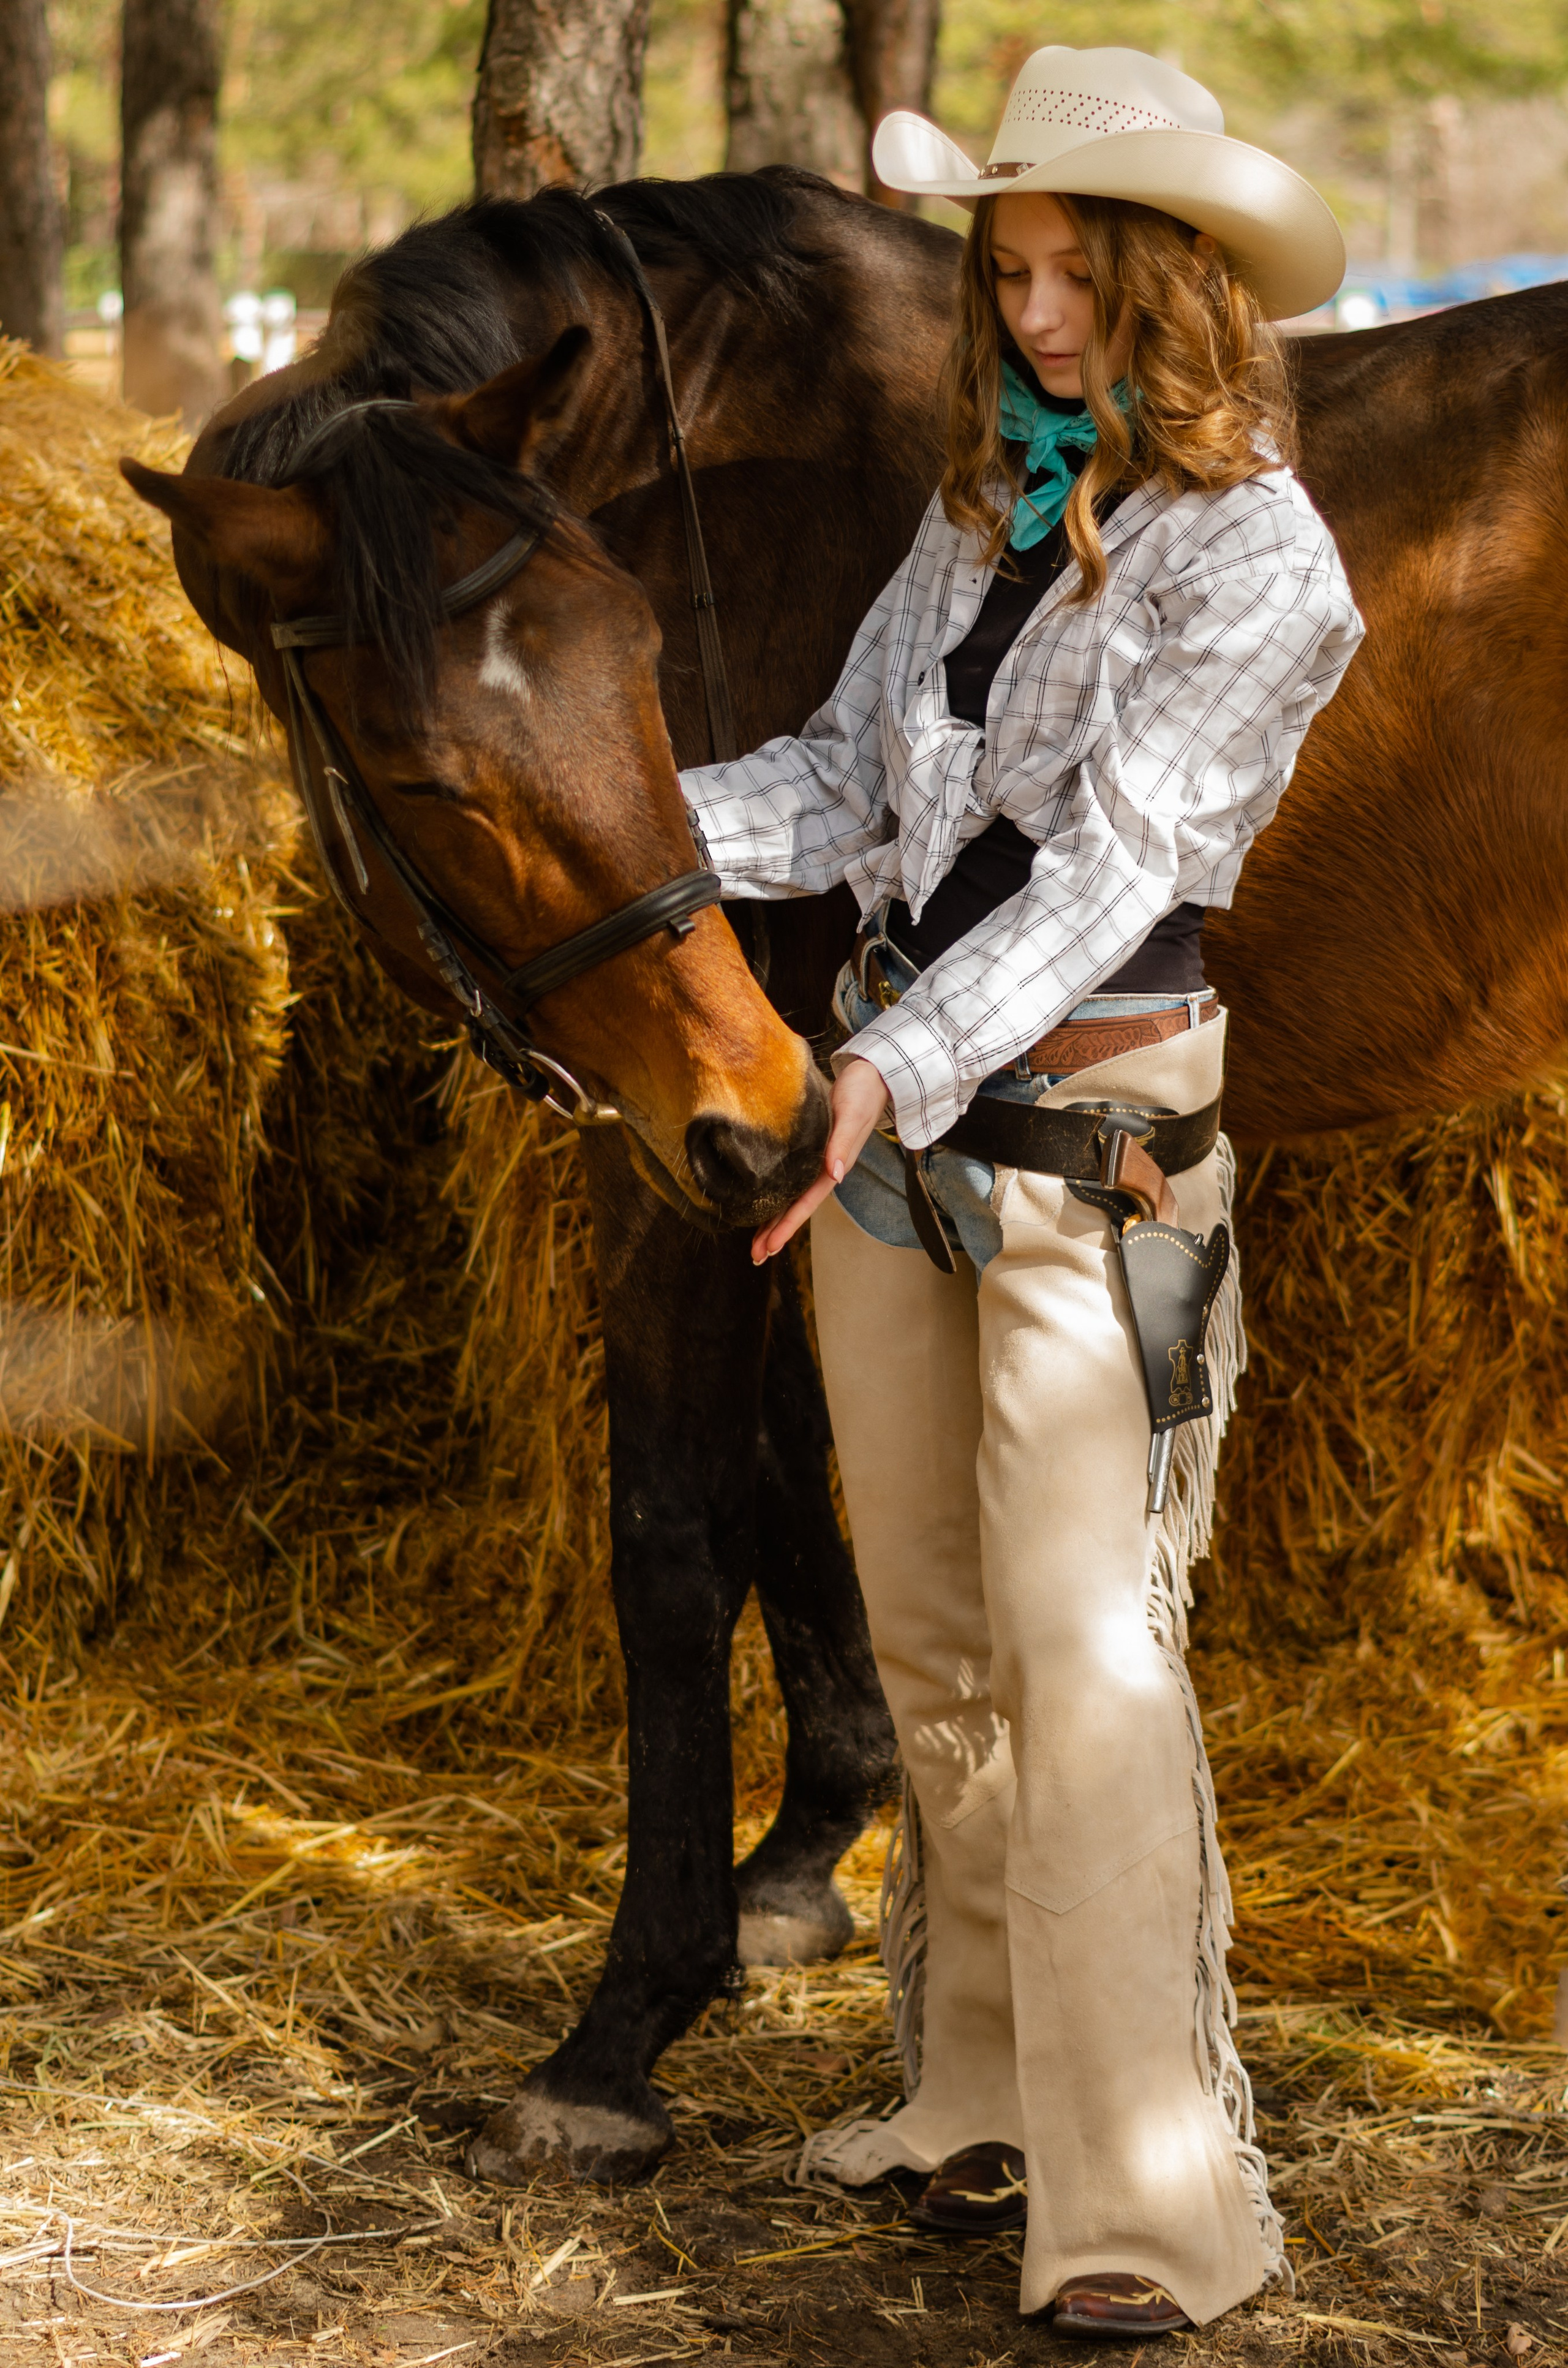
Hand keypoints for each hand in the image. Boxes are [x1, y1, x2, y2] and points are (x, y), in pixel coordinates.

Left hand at [752, 1057, 890, 1262]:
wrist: (870, 1075)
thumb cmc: (862, 1093)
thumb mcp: (852, 1116)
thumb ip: (843, 1144)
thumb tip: (836, 1174)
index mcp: (833, 1166)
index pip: (806, 1203)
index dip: (787, 1226)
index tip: (770, 1248)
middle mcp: (823, 1169)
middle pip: (796, 1208)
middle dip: (776, 1233)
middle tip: (756, 1257)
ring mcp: (815, 1161)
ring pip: (791, 1197)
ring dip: (773, 1220)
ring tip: (756, 1245)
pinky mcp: (808, 1148)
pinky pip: (788, 1178)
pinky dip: (774, 1193)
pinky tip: (762, 1203)